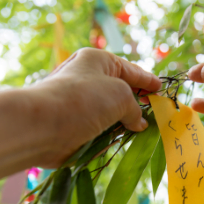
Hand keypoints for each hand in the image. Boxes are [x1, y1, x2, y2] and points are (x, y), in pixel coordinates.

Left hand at [30, 48, 160, 166]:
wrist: (42, 126)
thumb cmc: (84, 100)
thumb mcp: (121, 96)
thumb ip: (136, 109)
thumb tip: (139, 123)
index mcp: (98, 62)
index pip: (130, 70)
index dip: (147, 80)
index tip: (161, 89)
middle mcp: (88, 80)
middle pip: (121, 92)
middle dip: (138, 103)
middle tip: (155, 112)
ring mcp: (81, 105)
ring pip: (112, 114)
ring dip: (125, 123)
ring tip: (142, 130)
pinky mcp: (76, 127)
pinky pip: (101, 131)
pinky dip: (111, 137)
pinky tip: (121, 141)